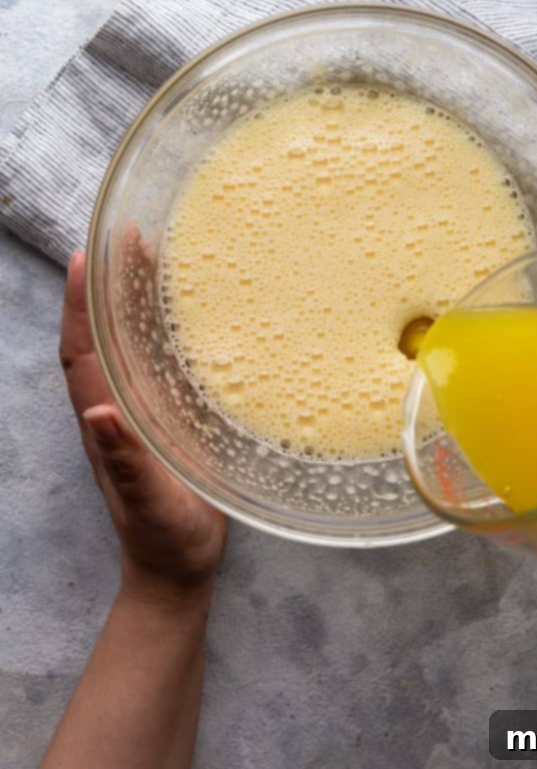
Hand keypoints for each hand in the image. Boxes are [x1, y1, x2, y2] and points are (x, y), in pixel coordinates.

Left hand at [60, 251, 227, 605]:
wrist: (176, 570)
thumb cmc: (164, 540)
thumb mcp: (149, 505)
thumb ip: (125, 463)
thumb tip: (97, 412)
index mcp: (105, 421)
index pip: (81, 351)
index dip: (79, 305)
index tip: (87, 256)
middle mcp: (116, 407)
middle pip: (101, 335)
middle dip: (107, 286)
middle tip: (127, 238)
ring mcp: (139, 413)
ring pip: (127, 345)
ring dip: (132, 301)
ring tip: (153, 257)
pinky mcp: (164, 420)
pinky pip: (155, 363)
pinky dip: (161, 329)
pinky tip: (185, 310)